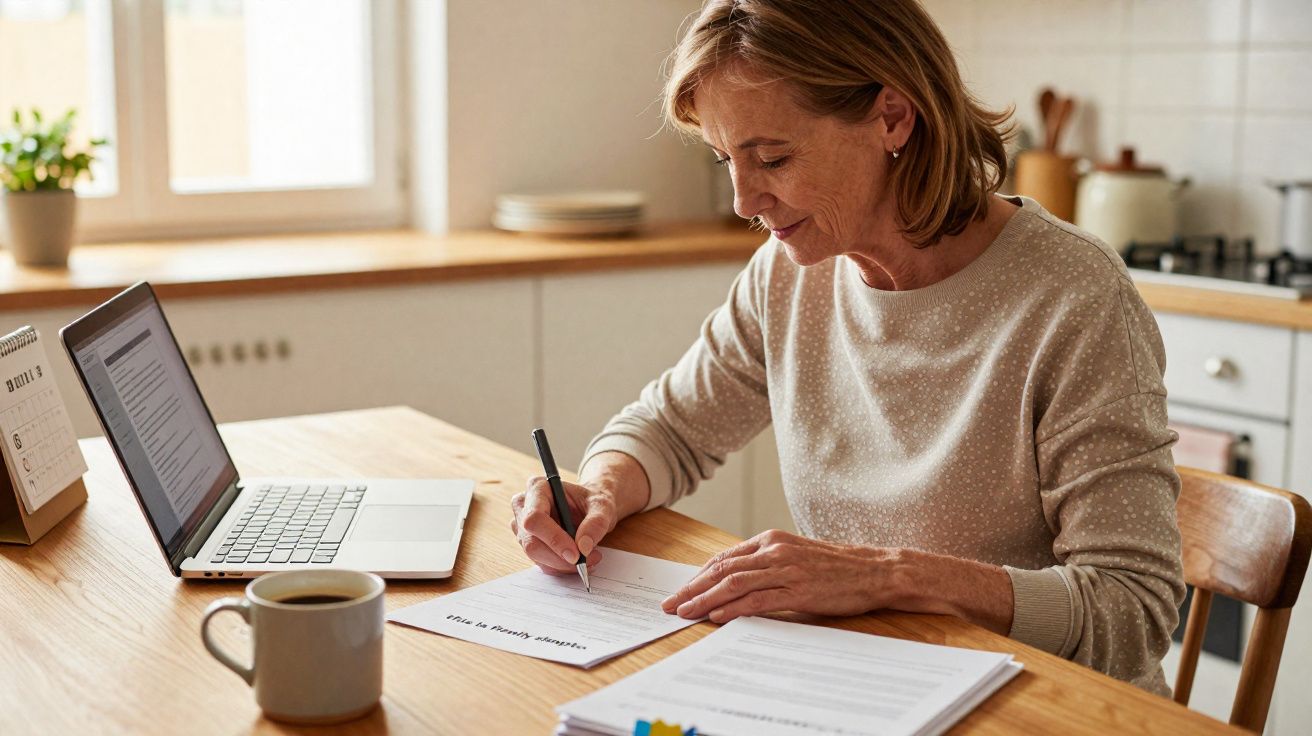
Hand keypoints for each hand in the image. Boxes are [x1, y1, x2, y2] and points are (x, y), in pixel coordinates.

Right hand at [510, 476, 616, 575]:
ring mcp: (523, 527)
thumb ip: (596, 523)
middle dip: (559, 558)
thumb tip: (584, 547)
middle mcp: (524, 506)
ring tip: (588, 559)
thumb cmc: (592, 501)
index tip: (575, 554)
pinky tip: (577, 561)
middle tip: (585, 562)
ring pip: (535, 556)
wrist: (590, 507)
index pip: (535, 518)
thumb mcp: (602, 506)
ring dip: (562, 564)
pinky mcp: (528, 543)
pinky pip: (541, 562)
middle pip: (531, 541)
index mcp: (538, 488)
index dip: (553, 539)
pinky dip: (560, 567)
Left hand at [660, 530, 909, 622]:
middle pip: (722, 570)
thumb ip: (766, 566)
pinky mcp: (798, 590)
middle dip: (692, 588)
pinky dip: (734, 608)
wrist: (874, 570)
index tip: (680, 590)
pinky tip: (717, 616)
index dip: (698, 576)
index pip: (724, 558)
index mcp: (771, 540)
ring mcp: (786, 570)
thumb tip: (735, 585)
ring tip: (685, 612)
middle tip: (670, 604)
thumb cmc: (835, 567)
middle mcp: (774, 551)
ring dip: (705, 599)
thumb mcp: (795, 557)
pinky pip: (758, 600)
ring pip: (734, 583)